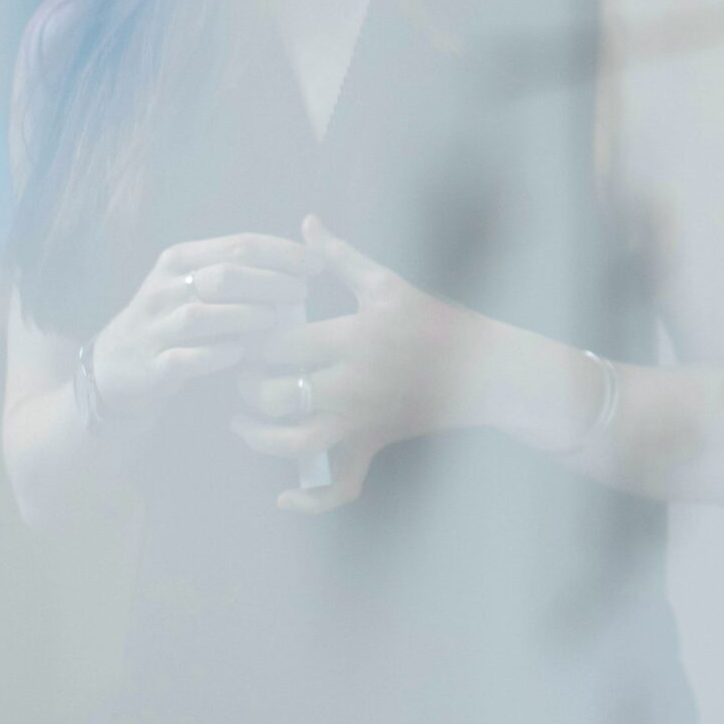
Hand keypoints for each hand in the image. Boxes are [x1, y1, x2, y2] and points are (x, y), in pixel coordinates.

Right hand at [90, 233, 321, 425]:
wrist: (115, 368)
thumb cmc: (173, 321)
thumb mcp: (194, 284)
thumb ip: (237, 269)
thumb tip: (301, 261)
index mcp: (179, 259)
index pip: (238, 244)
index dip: (283, 252)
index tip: (318, 263)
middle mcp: (164, 288)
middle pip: (224, 275)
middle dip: (270, 282)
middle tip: (302, 293)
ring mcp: (154, 328)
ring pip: (202, 316)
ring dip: (246, 316)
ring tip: (277, 320)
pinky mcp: (151, 366)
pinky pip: (186, 359)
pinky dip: (216, 355)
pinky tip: (242, 353)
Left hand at [231, 215, 469, 512]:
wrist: (482, 368)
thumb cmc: (431, 320)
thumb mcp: (385, 283)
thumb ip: (339, 255)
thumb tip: (306, 222)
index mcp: (353, 338)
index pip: (279, 344)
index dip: (249, 340)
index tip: (242, 332)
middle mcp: (352, 383)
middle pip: (276, 396)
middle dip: (246, 388)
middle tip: (240, 374)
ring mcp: (362, 420)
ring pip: (294, 444)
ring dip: (258, 438)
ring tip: (242, 422)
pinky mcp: (372, 444)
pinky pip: (340, 486)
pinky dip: (310, 500)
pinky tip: (283, 495)